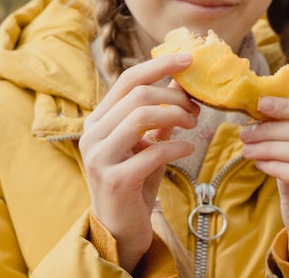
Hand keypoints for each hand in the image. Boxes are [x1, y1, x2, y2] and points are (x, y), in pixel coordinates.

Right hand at [79, 53, 198, 271]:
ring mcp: (99, 157)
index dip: (159, 65)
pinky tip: (188, 148)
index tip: (189, 59)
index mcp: (99, 120)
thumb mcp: (148, 144)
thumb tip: (181, 85)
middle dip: (174, 96)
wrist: (120, 229)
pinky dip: (177, 146)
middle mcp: (93, 134)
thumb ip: (160, 117)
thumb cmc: (136, 182)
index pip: (127, 79)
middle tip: (196, 108)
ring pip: (140, 116)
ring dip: (176, 116)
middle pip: (137, 95)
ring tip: (193, 125)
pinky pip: (152, 152)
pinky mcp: (115, 180)